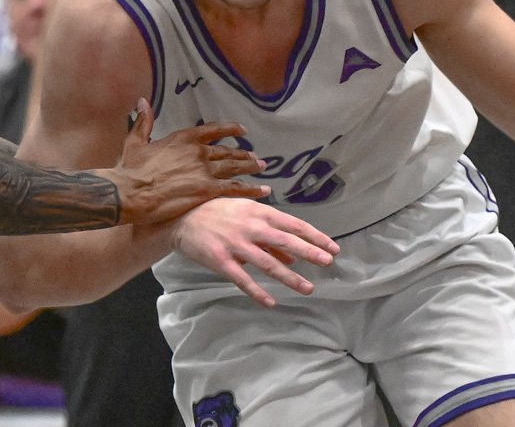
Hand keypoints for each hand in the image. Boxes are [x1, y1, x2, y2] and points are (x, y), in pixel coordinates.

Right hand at [110, 99, 269, 225]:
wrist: (130, 192)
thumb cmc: (130, 169)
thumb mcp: (135, 141)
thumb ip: (143, 122)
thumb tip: (142, 101)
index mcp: (184, 138)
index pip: (214, 130)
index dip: (230, 129)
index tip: (243, 131)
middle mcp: (199, 151)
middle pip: (228, 152)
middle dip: (243, 154)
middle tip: (256, 157)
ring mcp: (205, 171)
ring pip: (235, 167)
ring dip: (250, 167)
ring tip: (262, 167)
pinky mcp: (207, 190)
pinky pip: (235, 188)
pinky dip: (252, 189)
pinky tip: (263, 191)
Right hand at [171, 198, 339, 307]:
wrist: (182, 218)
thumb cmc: (218, 212)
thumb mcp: (246, 212)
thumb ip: (270, 230)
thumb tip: (293, 253)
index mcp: (259, 212)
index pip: (293, 224)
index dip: (314, 236)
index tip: (332, 247)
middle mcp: (251, 227)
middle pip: (286, 241)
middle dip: (309, 252)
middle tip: (328, 263)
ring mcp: (236, 245)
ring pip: (268, 263)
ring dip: (290, 277)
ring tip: (308, 288)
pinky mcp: (221, 261)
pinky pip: (242, 279)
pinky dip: (257, 292)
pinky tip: (271, 302)